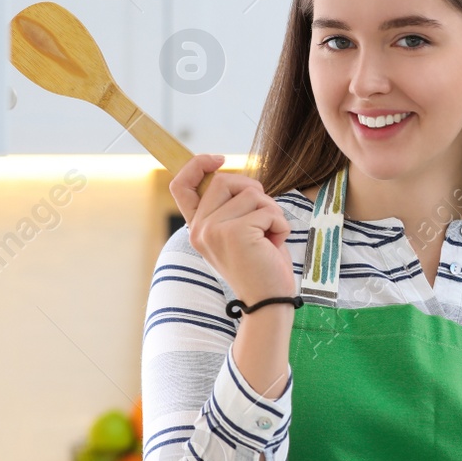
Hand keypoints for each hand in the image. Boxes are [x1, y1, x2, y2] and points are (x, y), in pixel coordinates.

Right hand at [168, 154, 295, 304]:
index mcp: (197, 227)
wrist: (268, 301)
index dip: (197, 165)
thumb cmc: (260, 266)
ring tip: (270, 237)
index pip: (181, 185)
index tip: (219, 159)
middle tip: (265, 218)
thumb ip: (230, 207)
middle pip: (225, 180)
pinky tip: (274, 244)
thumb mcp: (239, 232)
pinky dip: (280, 224)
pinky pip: (267, 210)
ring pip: (251, 193)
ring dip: (271, 212)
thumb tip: (234, 176)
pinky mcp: (235, 233)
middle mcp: (200, 228)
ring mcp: (214, 230)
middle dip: (254, 192)